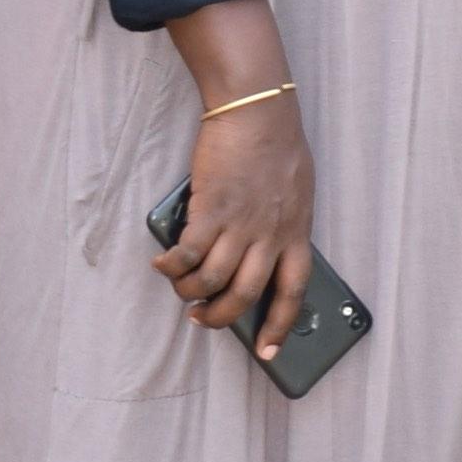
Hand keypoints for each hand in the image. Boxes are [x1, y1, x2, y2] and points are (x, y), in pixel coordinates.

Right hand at [156, 86, 318, 355]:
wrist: (257, 109)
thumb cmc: (278, 144)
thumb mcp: (297, 192)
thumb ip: (283, 224)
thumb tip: (263, 250)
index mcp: (296, 234)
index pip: (293, 293)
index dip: (279, 327)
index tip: (268, 352)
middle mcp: (270, 236)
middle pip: (244, 296)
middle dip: (219, 317)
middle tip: (201, 318)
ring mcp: (240, 225)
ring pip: (213, 280)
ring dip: (190, 292)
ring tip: (180, 288)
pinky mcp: (211, 209)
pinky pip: (188, 254)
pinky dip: (172, 266)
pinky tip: (164, 264)